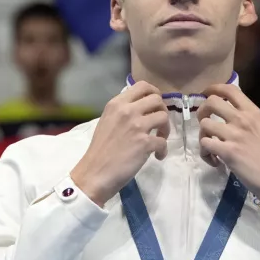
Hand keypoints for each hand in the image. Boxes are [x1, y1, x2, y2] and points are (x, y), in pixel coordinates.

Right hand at [70, 81, 169, 205]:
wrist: (94, 173)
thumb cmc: (99, 150)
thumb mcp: (107, 121)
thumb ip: (122, 112)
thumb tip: (140, 109)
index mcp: (116, 104)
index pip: (142, 85)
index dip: (154, 93)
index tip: (155, 105)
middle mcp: (127, 111)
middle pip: (157, 99)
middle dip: (162, 110)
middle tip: (158, 124)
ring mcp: (137, 126)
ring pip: (164, 117)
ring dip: (166, 129)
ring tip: (159, 139)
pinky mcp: (144, 143)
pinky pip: (163, 142)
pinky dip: (163, 150)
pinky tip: (157, 156)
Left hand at [197, 84, 259, 207]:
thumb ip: (248, 120)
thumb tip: (232, 116)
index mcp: (253, 112)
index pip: (229, 89)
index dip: (213, 88)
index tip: (206, 94)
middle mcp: (243, 119)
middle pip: (211, 102)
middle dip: (202, 111)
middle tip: (205, 123)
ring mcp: (234, 135)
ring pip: (204, 124)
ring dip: (203, 136)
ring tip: (211, 147)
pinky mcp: (227, 152)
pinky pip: (204, 144)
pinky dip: (205, 153)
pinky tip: (215, 161)